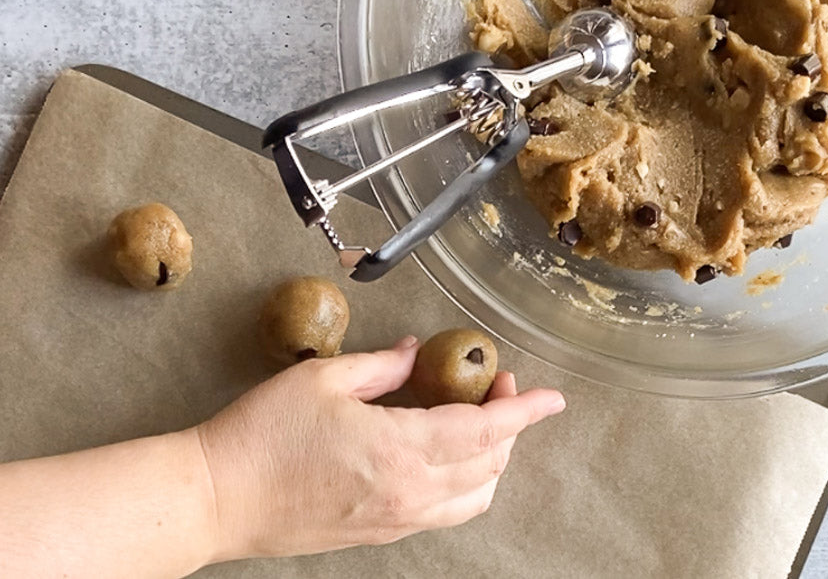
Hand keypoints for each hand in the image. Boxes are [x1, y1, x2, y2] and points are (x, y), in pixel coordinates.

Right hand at [196, 336, 565, 561]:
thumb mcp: (323, 379)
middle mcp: (409, 492)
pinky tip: (447, 458)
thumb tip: (414, 353)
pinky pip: (444, 514)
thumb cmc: (262, 436)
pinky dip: (464, 485)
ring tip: (479, 423)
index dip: (524, 412)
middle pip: (489, 466)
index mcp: (400, 449)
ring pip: (474, 498)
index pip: (485, 431)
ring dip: (491, 461)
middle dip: (509, 426)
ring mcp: (395, 518)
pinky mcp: (378, 532)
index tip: (552, 398)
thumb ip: (381, 365)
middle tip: (498, 387)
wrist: (217, 499)